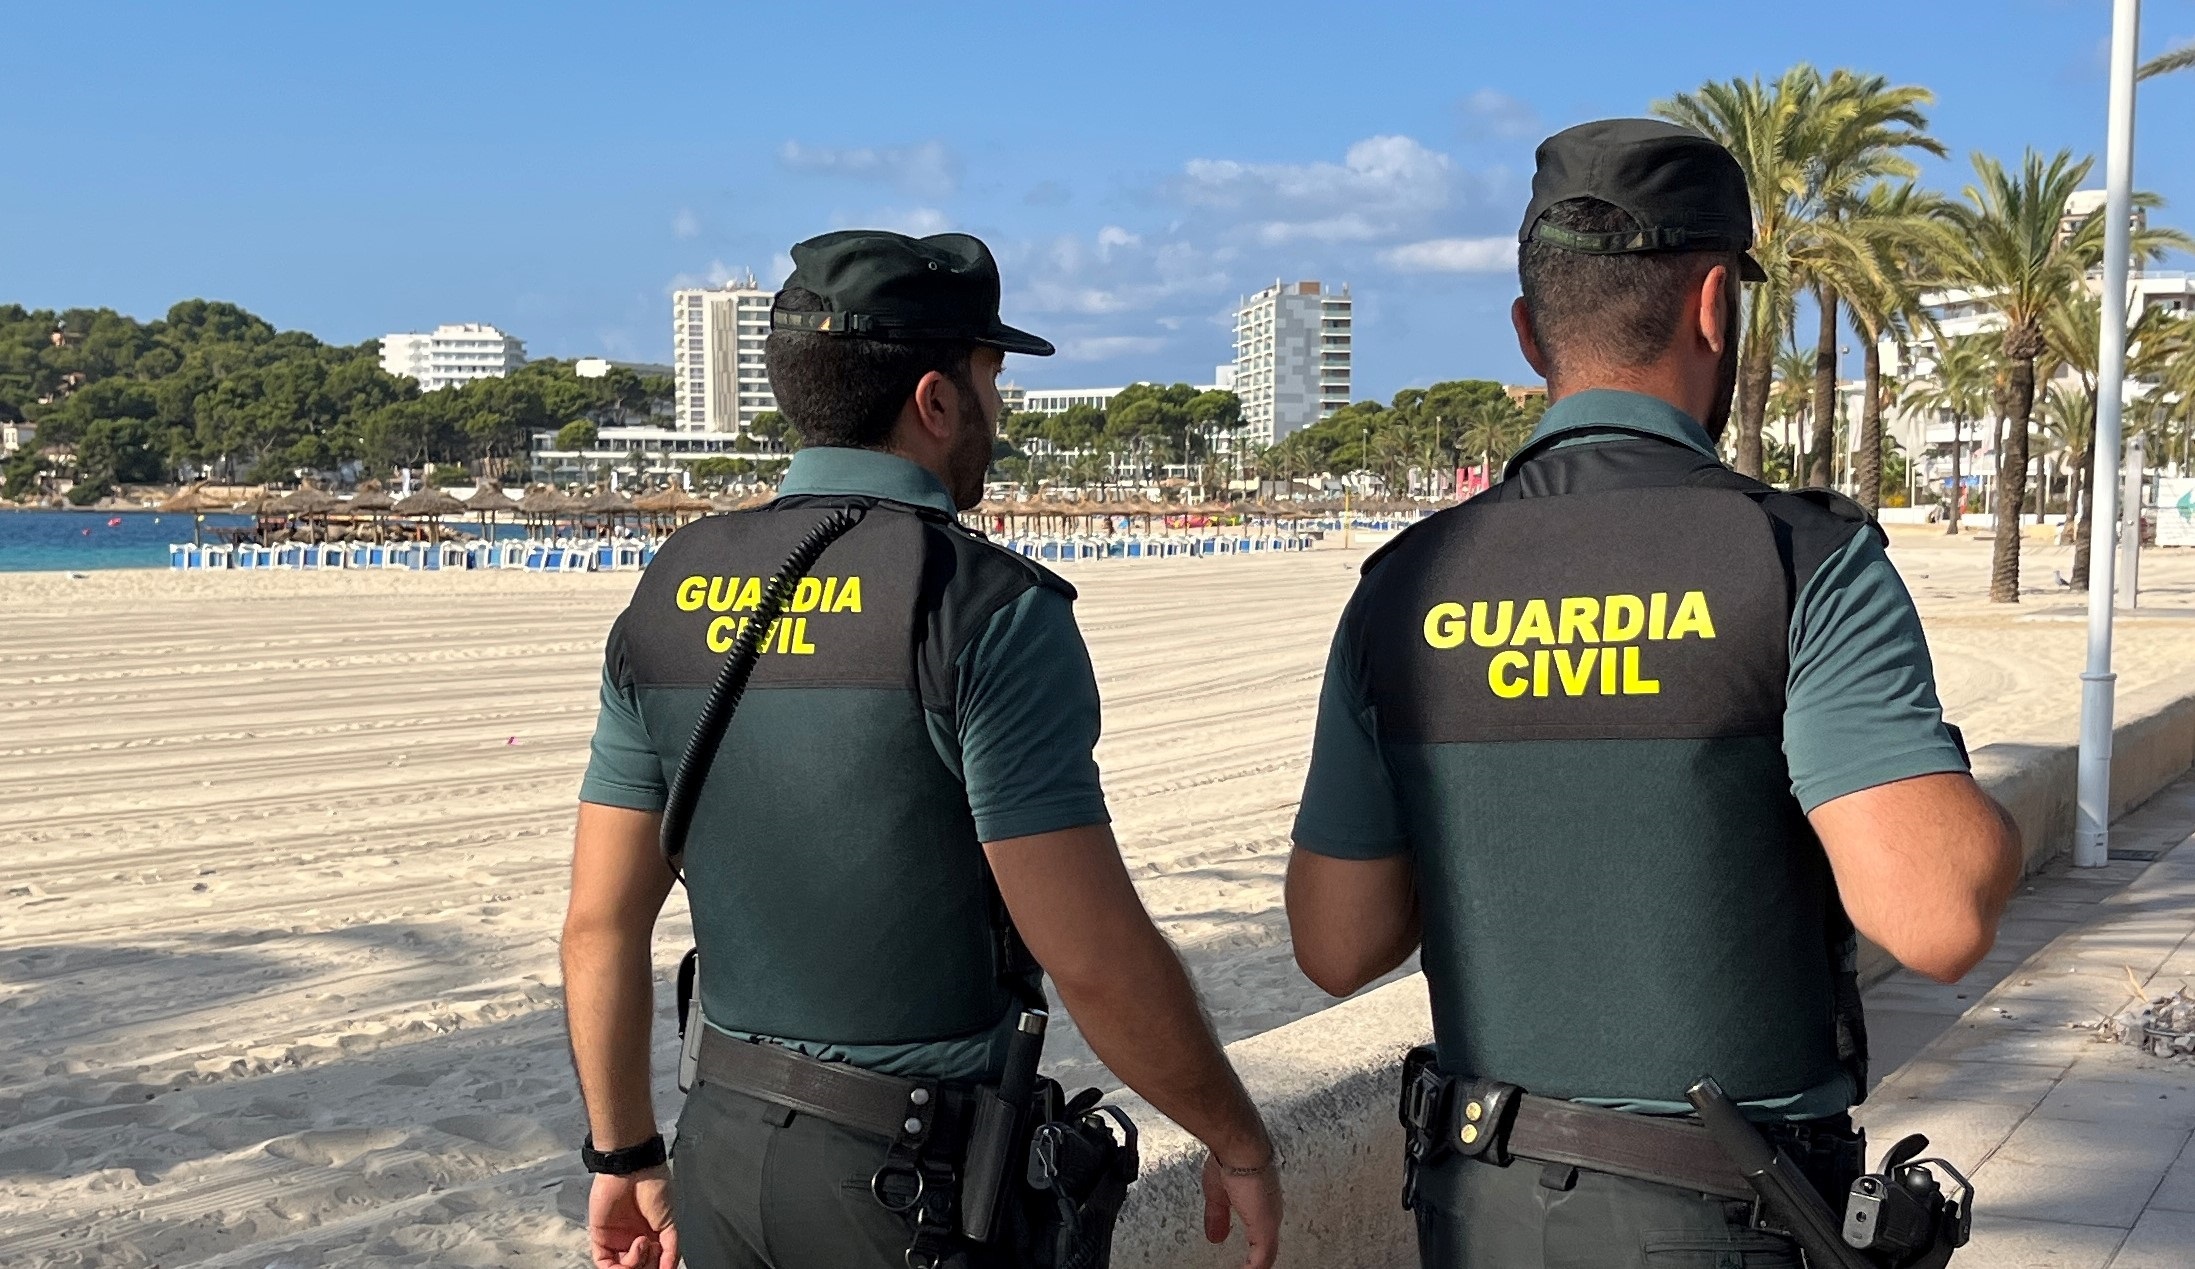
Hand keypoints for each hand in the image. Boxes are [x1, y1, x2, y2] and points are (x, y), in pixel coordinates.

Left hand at [588, 1166, 678, 1268]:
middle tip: (656, 1253)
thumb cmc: (654, 1187)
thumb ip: (671, 1249)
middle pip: (639, 1268)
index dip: (659, 1267)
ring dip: (635, 1266)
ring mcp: (616, 1240)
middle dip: (648, 1266)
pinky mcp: (600, 1238)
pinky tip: (633, 1252)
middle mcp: (633, 1240)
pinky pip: (604, 1264)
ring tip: (644, 1244)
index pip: (654, 1263)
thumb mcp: (671, 1222)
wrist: (633, 1169)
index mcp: (651, 1236)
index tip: (665, 1266)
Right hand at [1201, 1151, 1281, 1268]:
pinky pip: (1261, 1260)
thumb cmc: (1230, 1157)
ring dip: (1254, 1267)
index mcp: (1260, 1203)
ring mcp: (1270, 1221)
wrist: (1239, 1147)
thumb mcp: (1217, 1194)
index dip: (1253, 1249)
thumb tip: (1215, 1236)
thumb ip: (1217, 1217)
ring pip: (1266, 1255)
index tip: (1245, 1263)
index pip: (1261, 1232)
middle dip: (1256, 1262)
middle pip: (1267, 1247)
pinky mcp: (1266, 1228)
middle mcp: (1270, 1213)